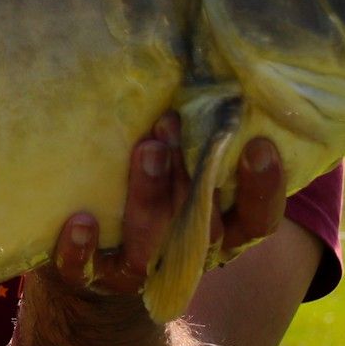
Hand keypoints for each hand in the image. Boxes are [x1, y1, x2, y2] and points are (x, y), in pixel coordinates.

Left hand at [45, 112, 285, 295]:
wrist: (97, 264)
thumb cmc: (154, 191)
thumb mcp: (186, 166)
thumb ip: (204, 135)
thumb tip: (221, 68)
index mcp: (223, 229)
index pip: (259, 218)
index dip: (264, 187)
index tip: (259, 144)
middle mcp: (187, 254)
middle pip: (204, 228)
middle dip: (192, 176)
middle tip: (175, 125)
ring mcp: (140, 269)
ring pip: (150, 245)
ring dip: (148, 198)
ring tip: (145, 150)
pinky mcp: (93, 277)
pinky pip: (86, 271)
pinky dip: (81, 250)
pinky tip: (80, 220)